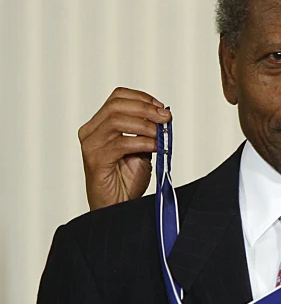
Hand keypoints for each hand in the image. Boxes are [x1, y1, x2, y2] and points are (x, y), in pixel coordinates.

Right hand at [78, 87, 170, 209]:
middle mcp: (91, 132)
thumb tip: (163, 115)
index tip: (161, 107)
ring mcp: (91, 145)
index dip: (142, 98)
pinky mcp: (96, 160)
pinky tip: (154, 147)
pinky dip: (142, 142)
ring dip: (145, 125)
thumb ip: (147, 131)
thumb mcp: (141, 148)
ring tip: (160, 135)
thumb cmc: (126, 179)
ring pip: (117, 120)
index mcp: (100, 124)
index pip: (118, 97)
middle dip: (146, 109)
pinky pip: (121, 144)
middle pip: (117, 105)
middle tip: (165, 118)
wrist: (118, 205)